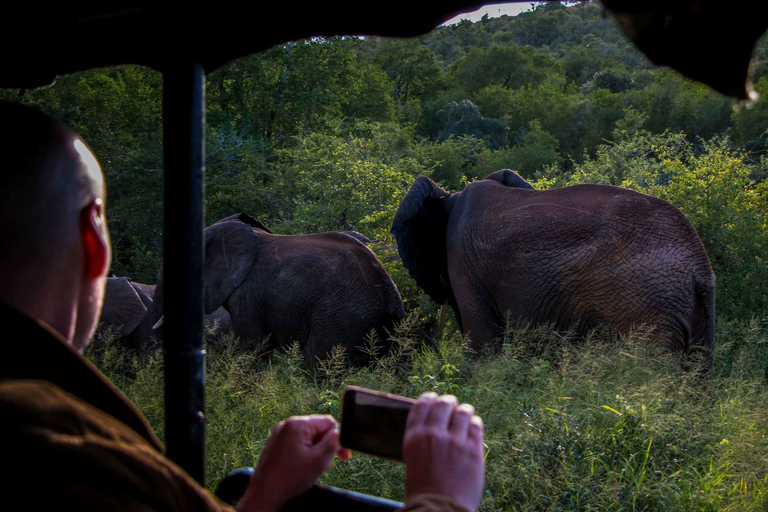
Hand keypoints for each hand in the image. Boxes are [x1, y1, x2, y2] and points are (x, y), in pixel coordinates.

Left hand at [236, 415, 350, 511]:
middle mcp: (287, 425)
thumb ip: (334, 441)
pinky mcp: (275, 445)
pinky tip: (303, 468)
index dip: (338, 438)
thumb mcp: (320, 459)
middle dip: (326, 445)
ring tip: (314, 468)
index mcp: (297, 424)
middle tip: (330, 463)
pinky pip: (296, 444)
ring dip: (316, 451)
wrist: (264, 494)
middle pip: (317, 429)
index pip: (328, 422)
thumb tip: (340, 431)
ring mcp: (279, 435)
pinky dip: (304, 453)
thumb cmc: (290, 478)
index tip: (343, 455)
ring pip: (307, 438)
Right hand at [403, 393, 484, 511]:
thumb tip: (435, 422)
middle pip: (443, 404)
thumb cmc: (424, 487)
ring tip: (465, 413)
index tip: (434, 397)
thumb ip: (423, 438)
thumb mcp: (414, 457)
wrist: (439, 508)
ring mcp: (454, 441)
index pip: (421, 405)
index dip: (429, 398)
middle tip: (452, 404)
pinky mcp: (473, 450)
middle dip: (448, 402)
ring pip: (463, 412)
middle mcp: (433, 434)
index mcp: (414, 437)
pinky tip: (474, 425)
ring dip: (464, 410)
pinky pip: (476, 425)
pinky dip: (475, 423)